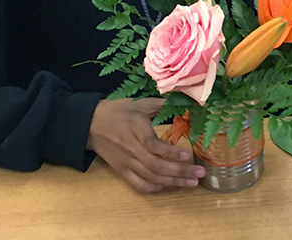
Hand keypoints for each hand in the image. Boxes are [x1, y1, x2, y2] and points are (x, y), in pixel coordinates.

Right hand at [87, 98, 204, 192]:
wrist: (91, 124)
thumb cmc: (119, 111)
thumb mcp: (141, 103)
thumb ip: (163, 104)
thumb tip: (188, 103)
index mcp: (137, 131)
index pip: (154, 146)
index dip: (171, 152)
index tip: (188, 155)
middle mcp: (132, 150)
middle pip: (156, 166)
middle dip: (180, 172)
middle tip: (200, 173)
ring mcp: (127, 163)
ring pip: (151, 178)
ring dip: (172, 182)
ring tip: (192, 183)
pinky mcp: (122, 171)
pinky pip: (139, 185)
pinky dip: (155, 188)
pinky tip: (170, 186)